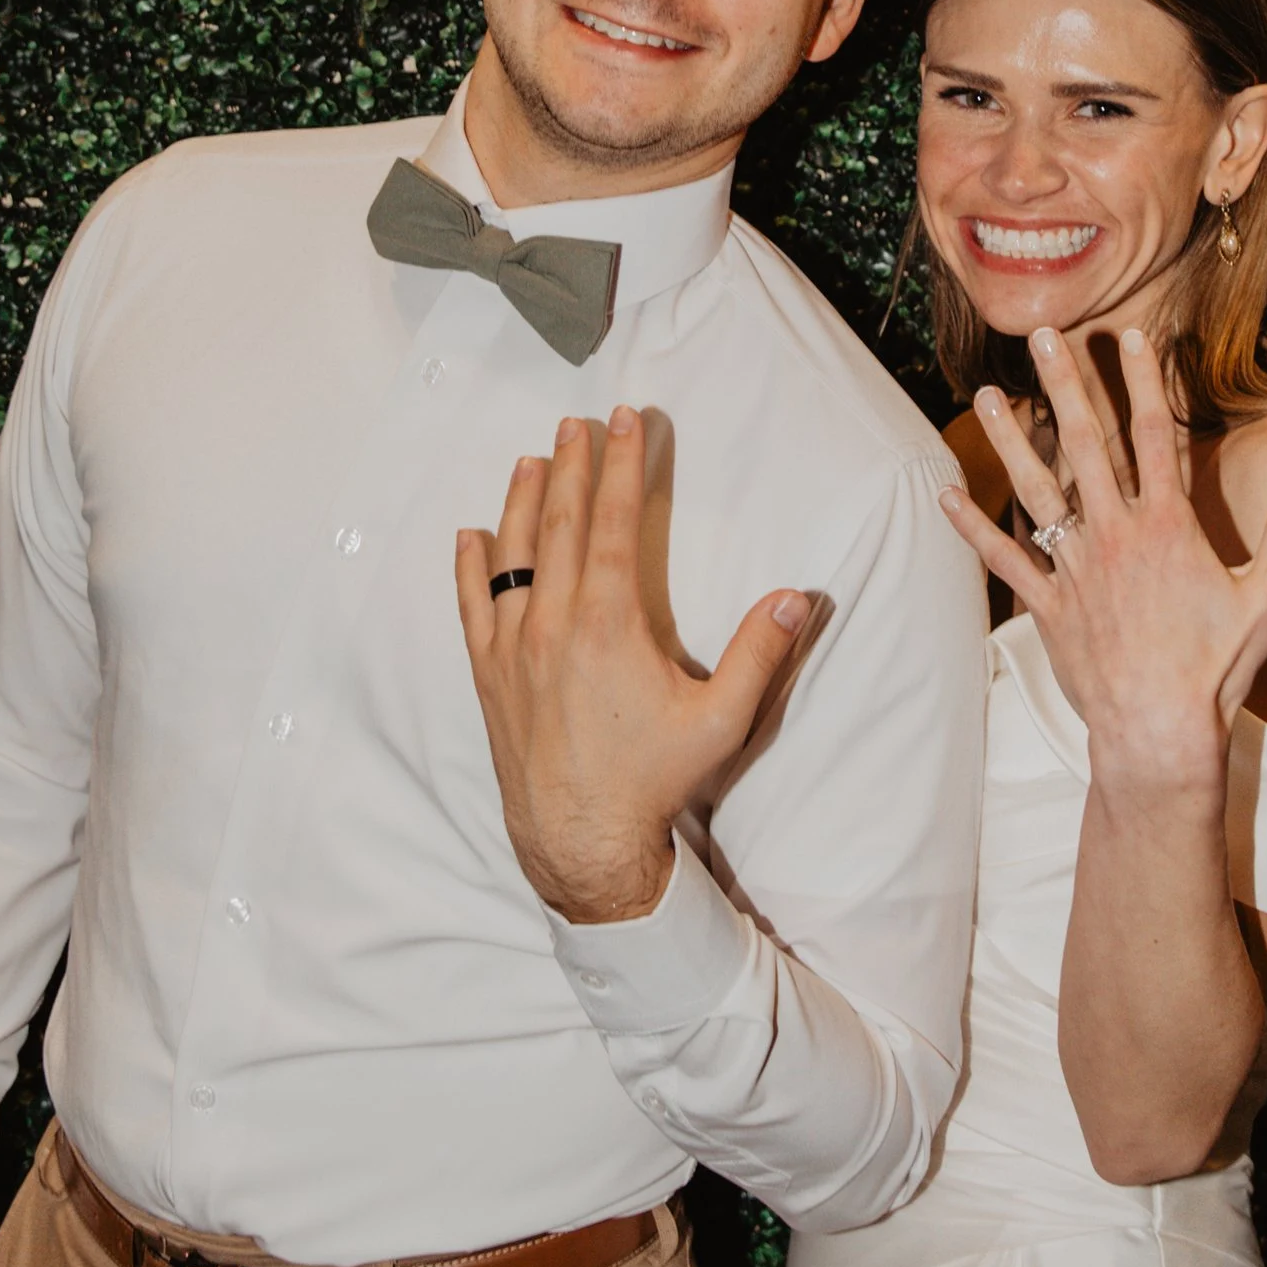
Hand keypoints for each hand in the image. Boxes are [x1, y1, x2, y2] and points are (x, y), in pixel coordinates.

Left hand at [457, 404, 809, 923]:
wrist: (580, 844)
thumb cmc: (652, 783)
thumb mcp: (721, 721)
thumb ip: (759, 655)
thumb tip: (795, 597)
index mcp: (607, 624)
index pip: (613, 523)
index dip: (621, 467)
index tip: (626, 423)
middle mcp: (551, 625)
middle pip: (561, 525)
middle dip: (573, 467)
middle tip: (578, 423)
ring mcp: (512, 650)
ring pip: (512, 556)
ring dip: (524, 502)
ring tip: (533, 460)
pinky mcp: (489, 677)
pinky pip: (473, 606)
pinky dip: (471, 565)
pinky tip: (472, 535)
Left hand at [939, 324, 1266, 800]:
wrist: (1160, 732)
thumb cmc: (1219, 670)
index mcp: (1167, 526)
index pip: (1156, 434)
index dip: (1144, 380)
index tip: (1132, 335)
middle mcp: (1115, 535)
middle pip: (1086, 444)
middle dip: (1065, 385)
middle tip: (1043, 336)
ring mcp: (1076, 568)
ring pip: (1036, 490)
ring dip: (1012, 439)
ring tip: (988, 395)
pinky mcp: (1049, 606)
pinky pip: (1006, 559)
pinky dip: (975, 527)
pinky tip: (948, 496)